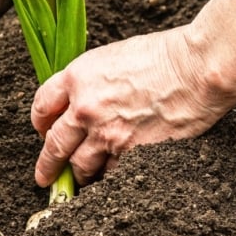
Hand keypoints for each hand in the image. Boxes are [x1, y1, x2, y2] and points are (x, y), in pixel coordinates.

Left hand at [30, 24, 235, 186]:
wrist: (196, 70)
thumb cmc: (164, 56)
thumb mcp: (113, 56)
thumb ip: (92, 80)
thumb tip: (84, 99)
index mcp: (77, 77)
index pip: (41, 106)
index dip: (39, 123)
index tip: (42, 131)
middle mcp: (85, 108)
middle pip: (53, 144)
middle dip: (47, 164)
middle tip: (44, 176)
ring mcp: (107, 134)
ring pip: (80, 165)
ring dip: (79, 173)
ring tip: (80, 179)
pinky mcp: (131, 153)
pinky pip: (111, 173)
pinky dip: (109, 176)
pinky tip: (111, 176)